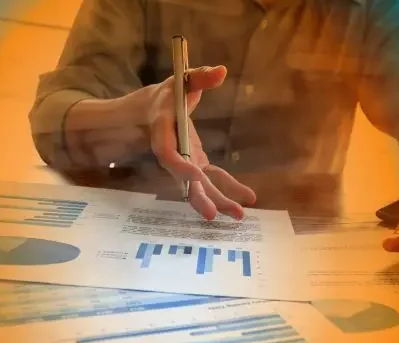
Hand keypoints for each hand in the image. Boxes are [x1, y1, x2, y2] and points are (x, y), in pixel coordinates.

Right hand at [145, 65, 255, 219]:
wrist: (151, 111)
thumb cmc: (166, 94)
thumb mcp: (181, 79)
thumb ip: (200, 77)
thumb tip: (220, 71)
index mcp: (163, 130)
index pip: (168, 154)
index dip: (181, 167)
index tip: (198, 176)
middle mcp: (172, 153)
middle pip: (184, 180)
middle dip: (201, 197)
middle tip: (216, 214)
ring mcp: (185, 162)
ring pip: (199, 186)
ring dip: (218, 200)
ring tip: (238, 215)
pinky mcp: (197, 163)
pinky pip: (212, 179)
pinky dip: (228, 189)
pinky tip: (247, 199)